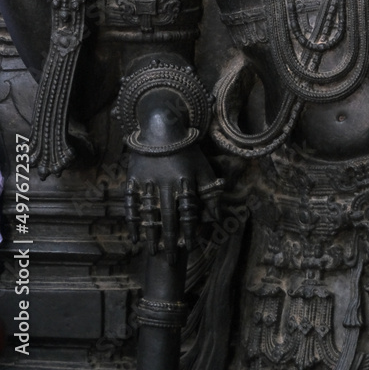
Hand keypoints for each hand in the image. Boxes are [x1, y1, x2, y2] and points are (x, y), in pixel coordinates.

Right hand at [123, 89, 222, 262]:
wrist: (162, 129)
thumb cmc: (186, 151)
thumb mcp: (203, 168)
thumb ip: (209, 194)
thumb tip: (216, 218)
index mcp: (185, 181)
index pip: (188, 212)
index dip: (189, 231)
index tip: (189, 248)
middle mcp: (166, 184)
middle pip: (168, 218)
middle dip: (170, 240)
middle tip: (169, 260)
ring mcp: (148, 182)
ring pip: (149, 215)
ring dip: (151, 236)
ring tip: (153, 252)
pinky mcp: (133, 180)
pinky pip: (132, 205)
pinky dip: (133, 223)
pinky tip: (135, 238)